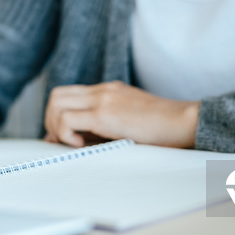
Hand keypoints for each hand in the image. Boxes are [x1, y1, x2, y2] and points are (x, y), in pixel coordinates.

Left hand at [43, 81, 199, 147]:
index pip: (68, 94)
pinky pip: (68, 119)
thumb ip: (105, 127)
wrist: (184, 121)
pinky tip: (80, 145)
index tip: (64, 137)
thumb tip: (74, 141)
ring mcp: (102, 98)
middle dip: (50, 120)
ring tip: (72, 143)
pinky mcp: (105, 113)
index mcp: (107, 90)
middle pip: (56, 95)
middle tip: (62, 141)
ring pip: (56, 103)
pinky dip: (66, 132)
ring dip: (56, 125)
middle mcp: (102, 90)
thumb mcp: (129, 122)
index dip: (58, 116)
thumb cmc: (162, 129)